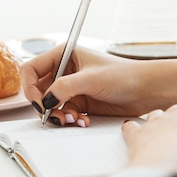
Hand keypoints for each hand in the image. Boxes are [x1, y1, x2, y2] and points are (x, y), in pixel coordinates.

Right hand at [20, 45, 156, 126]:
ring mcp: (71, 87)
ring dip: (57, 115)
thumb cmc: (123, 75)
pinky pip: (63, 113)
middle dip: (44, 105)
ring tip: (72, 119)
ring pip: (49, 104)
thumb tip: (45, 101)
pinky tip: (82, 121)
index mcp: (63, 55)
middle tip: (55, 116)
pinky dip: (69, 119)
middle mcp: (64, 70)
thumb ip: (64, 88)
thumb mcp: (91, 79)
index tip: (40, 103)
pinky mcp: (79, 101)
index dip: (30, 87)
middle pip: (38, 89)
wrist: (145, 90)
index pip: (32, 69)